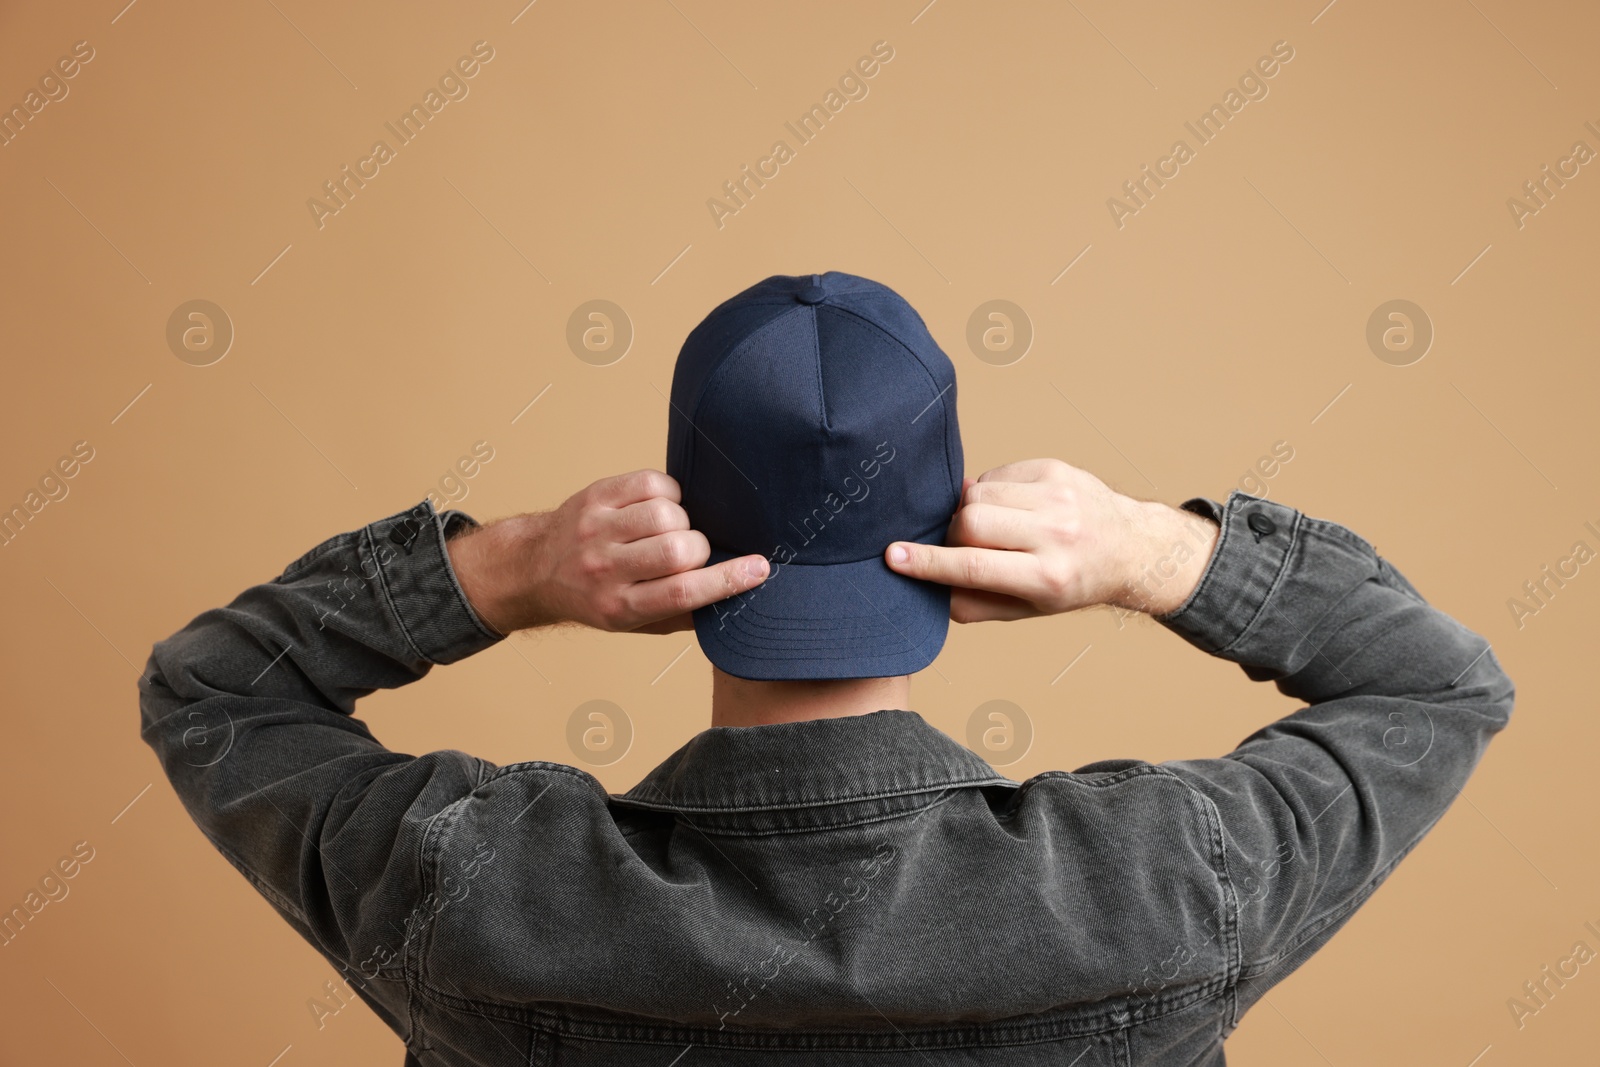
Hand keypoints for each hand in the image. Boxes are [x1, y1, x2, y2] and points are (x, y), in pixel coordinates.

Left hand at [446, 470, 769, 634]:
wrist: (535, 570)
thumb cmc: (597, 597)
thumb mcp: (635, 623)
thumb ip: (683, 613)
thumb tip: (739, 594)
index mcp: (620, 607)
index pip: (682, 593)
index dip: (728, 579)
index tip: (760, 568)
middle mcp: (605, 569)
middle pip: (678, 551)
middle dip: (699, 549)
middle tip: (690, 552)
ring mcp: (597, 529)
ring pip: (667, 514)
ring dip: (682, 521)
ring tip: (669, 530)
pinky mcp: (596, 496)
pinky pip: (651, 483)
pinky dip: (667, 493)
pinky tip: (657, 507)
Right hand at [883, 458, 1218, 621]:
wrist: (1131, 547)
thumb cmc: (1071, 583)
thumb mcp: (1028, 608)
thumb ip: (975, 603)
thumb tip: (929, 585)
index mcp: (1048, 577)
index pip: (974, 566)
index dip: (928, 561)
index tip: (893, 556)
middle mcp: (1056, 533)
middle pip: (971, 521)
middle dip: (955, 534)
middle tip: (966, 545)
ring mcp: (1057, 496)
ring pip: (978, 493)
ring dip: (973, 511)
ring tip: (996, 528)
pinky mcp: (1054, 469)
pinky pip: (996, 475)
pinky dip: (992, 493)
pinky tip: (1013, 509)